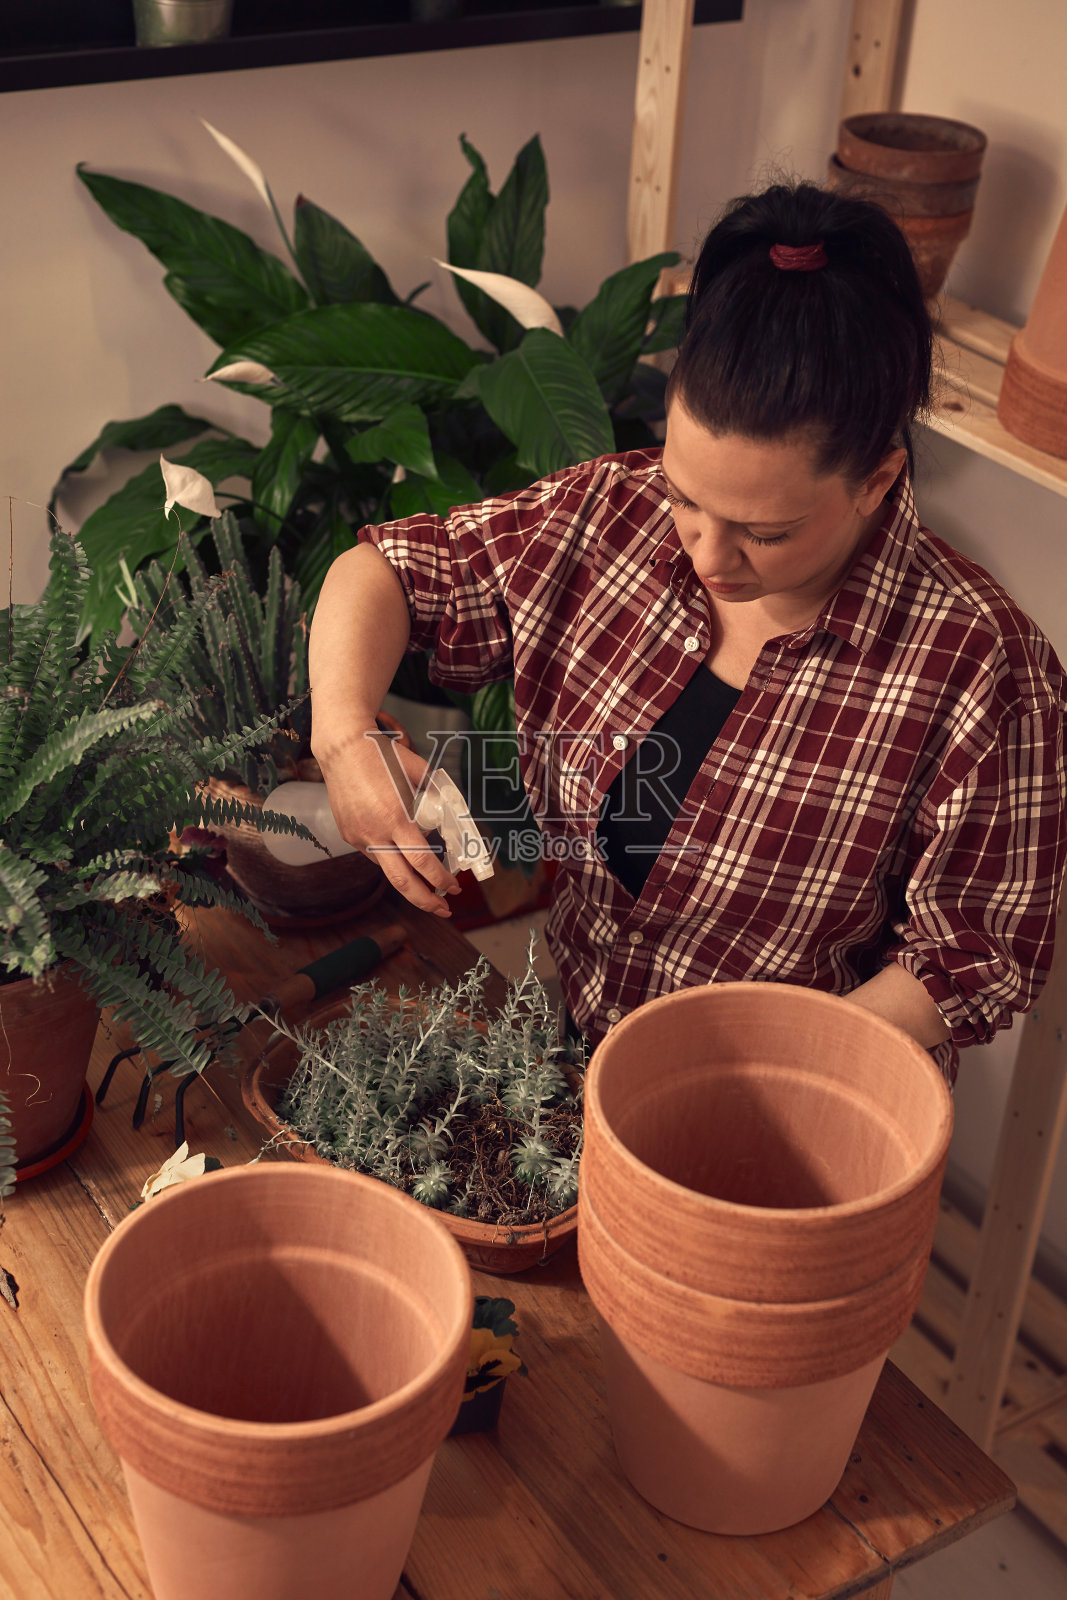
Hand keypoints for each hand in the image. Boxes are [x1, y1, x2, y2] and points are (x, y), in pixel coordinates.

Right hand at [313, 722, 460, 916]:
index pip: (423, 863)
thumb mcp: (420, 772)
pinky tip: (399, 848)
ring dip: (408, 876)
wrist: (342, 748)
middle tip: (443, 909)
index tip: (454, 887)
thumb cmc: (382, 755)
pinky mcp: (348, 835)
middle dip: (426, 901)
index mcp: (395, 819)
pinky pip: (373, 854)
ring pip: (388, 868)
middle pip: (402, 883)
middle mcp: (375, 833)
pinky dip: (390, 856)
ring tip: (425, 875)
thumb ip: (438, 794)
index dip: (441, 880)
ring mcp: (358, 837)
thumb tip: (454, 812)